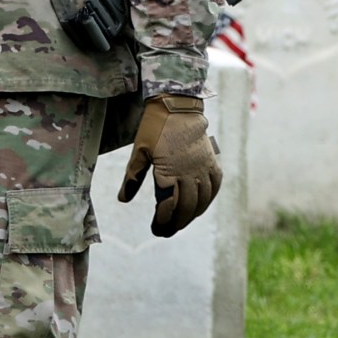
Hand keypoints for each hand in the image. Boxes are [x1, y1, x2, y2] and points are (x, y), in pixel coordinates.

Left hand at [115, 94, 220, 237]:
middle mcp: (188, 173)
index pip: (167, 206)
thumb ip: (133, 177)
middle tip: (168, 231)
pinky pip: (214, 186)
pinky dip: (208, 199)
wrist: (177, 106)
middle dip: (176, 223)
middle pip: (186, 208)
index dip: (162, 221)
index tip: (156, 229)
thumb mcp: (140, 152)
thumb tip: (123, 199)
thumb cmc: (154, 128)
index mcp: (168, 172)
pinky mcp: (212, 162)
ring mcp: (202, 168)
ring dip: (192, 215)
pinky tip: (201, 206)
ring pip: (202, 200)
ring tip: (182, 222)